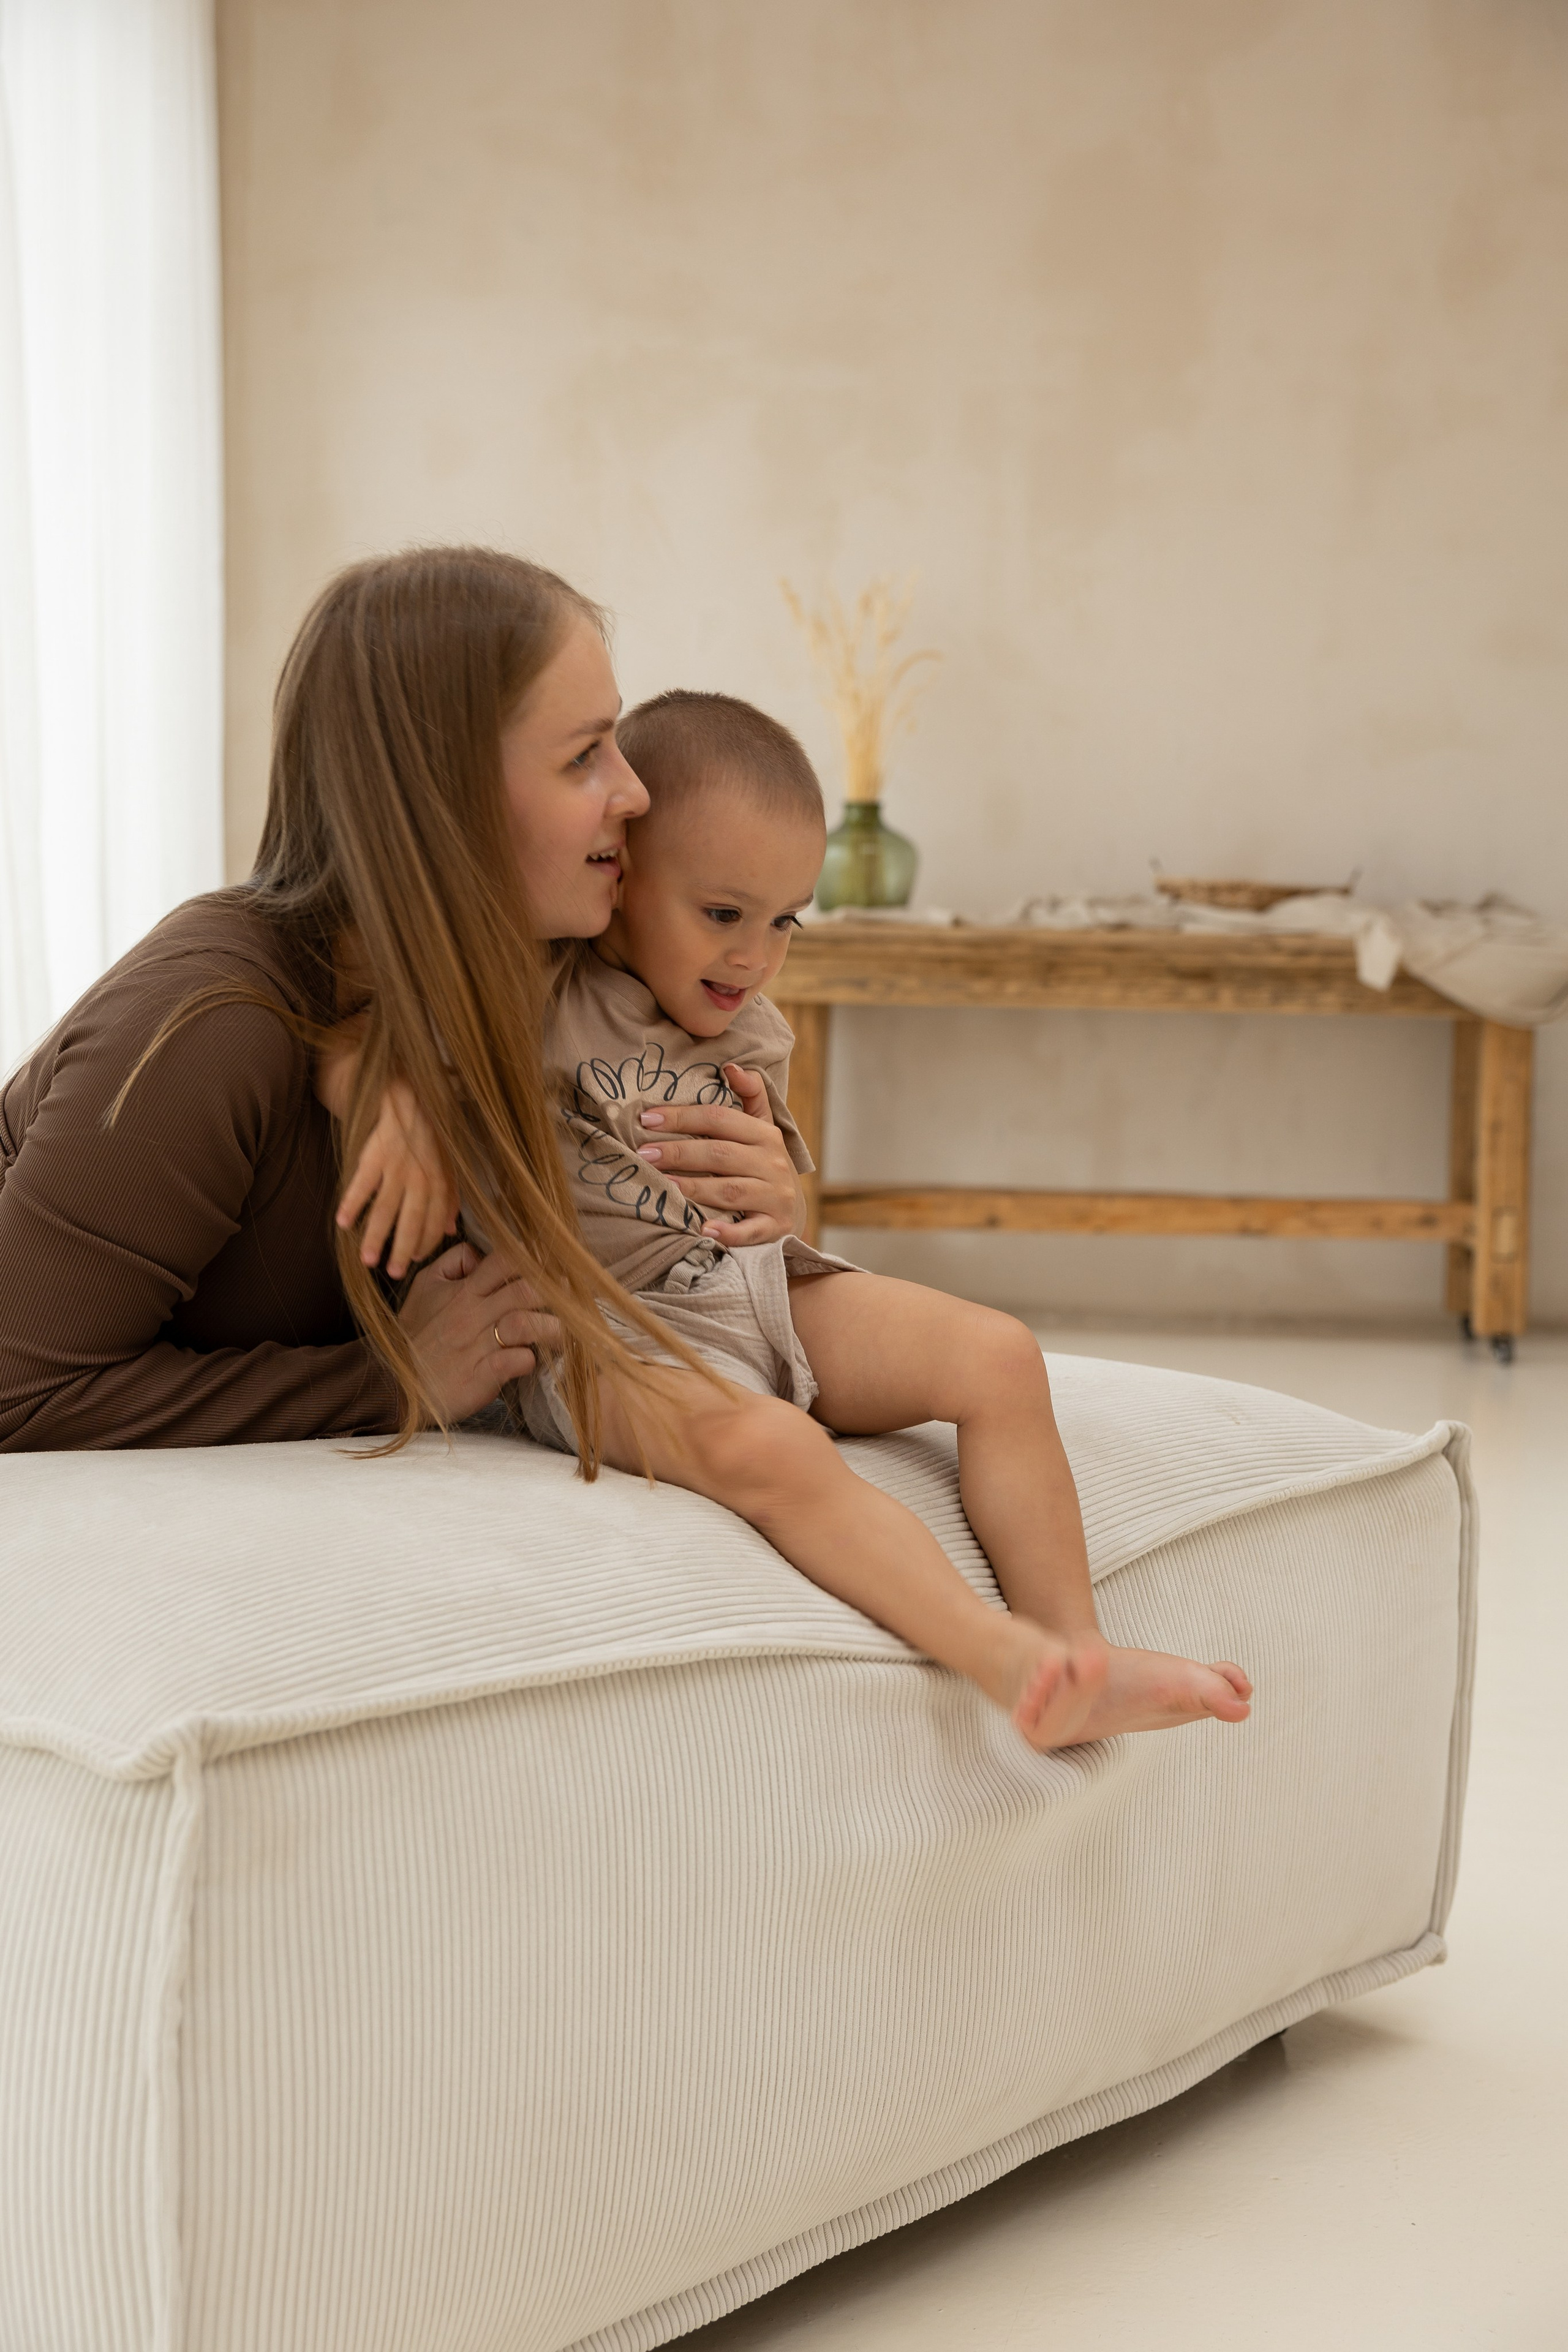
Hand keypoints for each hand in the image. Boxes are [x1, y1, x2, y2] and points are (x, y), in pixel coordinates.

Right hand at [335, 1079, 460, 1279]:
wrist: (407, 1096)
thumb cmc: (429, 1133)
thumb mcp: (447, 1163)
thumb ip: (450, 1196)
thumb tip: (451, 1229)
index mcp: (441, 1180)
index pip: (435, 1220)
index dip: (426, 1242)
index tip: (416, 1260)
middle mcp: (421, 1177)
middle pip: (411, 1220)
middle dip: (402, 1250)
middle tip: (393, 1273)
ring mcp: (397, 1166)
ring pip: (385, 1208)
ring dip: (375, 1236)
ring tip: (367, 1261)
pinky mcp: (374, 1155)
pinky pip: (362, 1183)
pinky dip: (353, 1203)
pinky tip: (343, 1222)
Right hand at [397, 1243, 561, 1424]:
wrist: (392, 1384)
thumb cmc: (413, 1336)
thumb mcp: (424, 1289)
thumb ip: (452, 1263)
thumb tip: (481, 1253)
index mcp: (464, 1290)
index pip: (506, 1260)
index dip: (538, 1258)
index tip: (558, 1266)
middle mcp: (473, 1313)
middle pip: (527, 1289)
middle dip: (558, 1294)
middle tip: (575, 1302)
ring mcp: (478, 1345)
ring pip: (528, 1324)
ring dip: (552, 1329)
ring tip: (562, 1336)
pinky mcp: (482, 1376)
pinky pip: (517, 1361)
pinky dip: (532, 1360)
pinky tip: (533, 1361)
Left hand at [633, 1063, 804, 1246]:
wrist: (793, 1212)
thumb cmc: (764, 1164)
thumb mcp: (762, 1127)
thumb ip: (750, 1094)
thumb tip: (731, 1066)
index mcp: (765, 1134)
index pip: (719, 1119)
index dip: (683, 1117)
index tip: (647, 1119)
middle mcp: (772, 1163)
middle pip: (720, 1154)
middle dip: (679, 1152)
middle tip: (643, 1154)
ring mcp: (774, 1197)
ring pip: (730, 1190)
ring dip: (694, 1187)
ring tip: (663, 1184)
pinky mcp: (774, 1228)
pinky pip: (749, 1231)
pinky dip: (728, 1232)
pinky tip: (703, 1230)